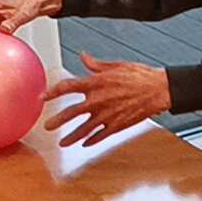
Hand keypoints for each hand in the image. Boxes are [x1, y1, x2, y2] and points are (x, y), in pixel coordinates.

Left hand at [43, 54, 170, 146]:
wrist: (159, 90)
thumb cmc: (139, 75)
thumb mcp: (116, 65)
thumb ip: (95, 64)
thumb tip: (83, 56)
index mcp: (96, 83)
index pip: (68, 87)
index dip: (52, 92)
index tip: (42, 97)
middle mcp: (98, 101)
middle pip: (71, 113)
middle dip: (57, 121)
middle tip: (46, 126)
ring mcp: (107, 116)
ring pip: (83, 130)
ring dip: (70, 137)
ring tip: (61, 142)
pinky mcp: (117, 126)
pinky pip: (100, 136)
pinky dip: (91, 140)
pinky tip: (84, 144)